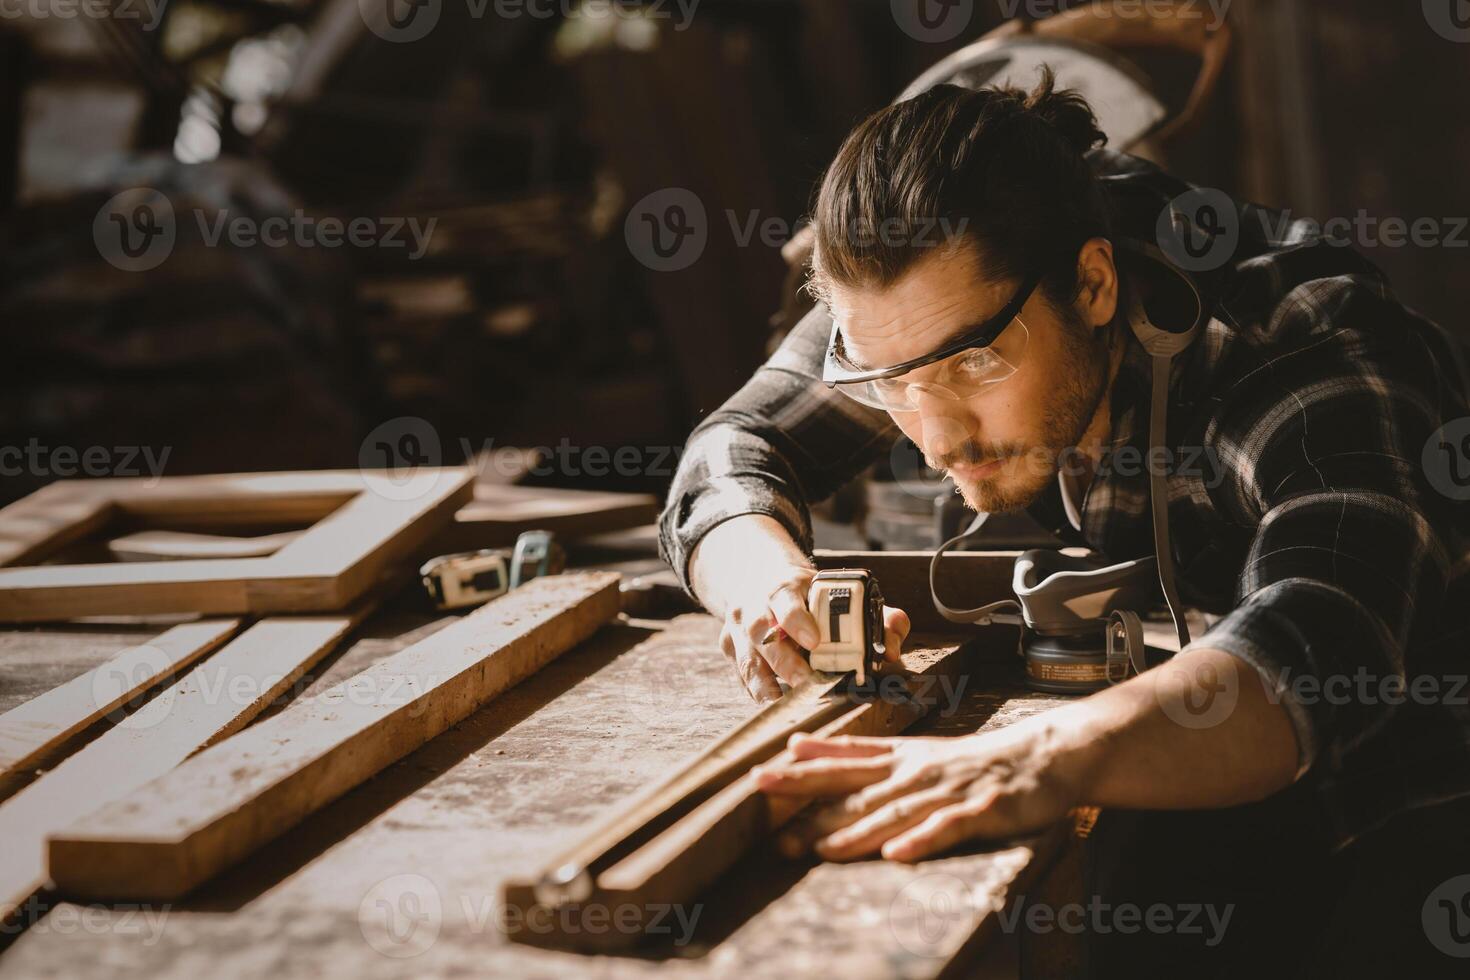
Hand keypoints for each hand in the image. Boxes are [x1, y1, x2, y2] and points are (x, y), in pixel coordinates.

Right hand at [716, 567, 910, 703]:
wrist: (753, 575)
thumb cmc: (804, 592)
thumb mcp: (835, 591)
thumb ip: (873, 614)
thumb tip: (894, 647)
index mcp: (783, 587)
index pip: (785, 601)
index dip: (797, 620)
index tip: (814, 640)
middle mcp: (754, 608)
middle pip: (764, 638)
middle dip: (787, 665)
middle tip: (809, 685)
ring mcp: (738, 631)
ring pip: (748, 663)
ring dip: (768, 688)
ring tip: (788, 706)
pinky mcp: (729, 649)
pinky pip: (742, 677)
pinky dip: (758, 693)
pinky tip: (776, 706)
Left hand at [754, 723, 1090, 861]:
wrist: (1043, 755)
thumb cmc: (972, 760)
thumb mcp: (912, 751)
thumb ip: (858, 753)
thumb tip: (800, 744)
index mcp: (899, 759)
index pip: (843, 764)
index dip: (802, 771)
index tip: (760, 776)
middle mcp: (917, 772)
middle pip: (858, 789)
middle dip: (813, 801)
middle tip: (772, 817)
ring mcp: (949, 790)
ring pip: (896, 812)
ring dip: (857, 832)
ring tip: (821, 849)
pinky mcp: (982, 809)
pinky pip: (948, 828)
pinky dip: (923, 840)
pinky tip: (899, 854)